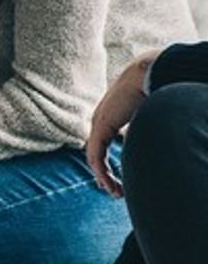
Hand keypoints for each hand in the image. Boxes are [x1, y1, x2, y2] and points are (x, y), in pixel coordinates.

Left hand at [87, 50, 156, 197]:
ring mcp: (99, 124)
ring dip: (105, 177)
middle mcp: (102, 120)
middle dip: (105, 174)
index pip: (104, 143)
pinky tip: (109, 183)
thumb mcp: (152, 111)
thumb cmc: (156, 86)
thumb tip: (167, 138)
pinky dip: (102, 171)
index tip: (120, 178)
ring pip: (96, 158)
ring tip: (117, 192)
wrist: (149, 71)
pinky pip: (96, 156)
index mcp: (113, 115)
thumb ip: (150, 126)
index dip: (109, 162)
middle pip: (98, 152)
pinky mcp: (100, 128)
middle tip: (116, 190)